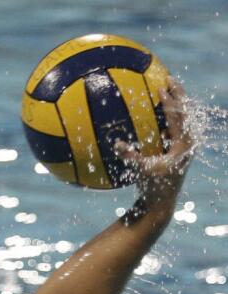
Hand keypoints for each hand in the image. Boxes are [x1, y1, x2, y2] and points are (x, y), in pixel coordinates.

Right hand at [114, 79, 194, 210]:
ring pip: (183, 118)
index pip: (179, 116)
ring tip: (167, 90)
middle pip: (186, 111)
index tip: (162, 86)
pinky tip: (159, 111)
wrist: (162, 202)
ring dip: (176, 103)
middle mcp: (188, 142)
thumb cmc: (152, 187)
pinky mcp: (180, 149)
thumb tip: (117, 143)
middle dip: (178, 94)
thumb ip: (130, 156)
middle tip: (168, 78)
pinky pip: (176, 127)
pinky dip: (169, 116)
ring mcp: (186, 145)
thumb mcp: (141, 170)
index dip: (170, 100)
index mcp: (183, 144)